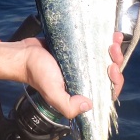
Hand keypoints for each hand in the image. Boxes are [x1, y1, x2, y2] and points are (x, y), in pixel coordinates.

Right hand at [12, 32, 126, 119]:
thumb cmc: (37, 73)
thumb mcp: (52, 93)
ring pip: (105, 58)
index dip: (115, 81)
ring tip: (113, 39)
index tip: (111, 68)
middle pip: (109, 73)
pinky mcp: (78, 49)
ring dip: (114, 50)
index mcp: (82, 92)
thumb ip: (68, 106)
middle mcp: (84, 79)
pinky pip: (95, 46)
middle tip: (113, 49)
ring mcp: (82, 64)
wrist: (24, 53)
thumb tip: (89, 104)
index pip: (107, 92)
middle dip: (116, 61)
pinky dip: (104, 40)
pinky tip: (110, 33)